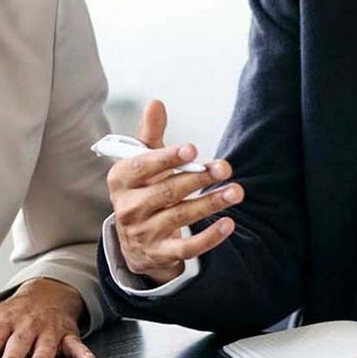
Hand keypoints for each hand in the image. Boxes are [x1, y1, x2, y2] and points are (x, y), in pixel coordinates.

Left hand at [0, 277, 93, 357]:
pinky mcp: (66, 335)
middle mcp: (25, 325)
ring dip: (43, 353)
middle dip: (14, 353)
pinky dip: (81, 351)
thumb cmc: (13, 315)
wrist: (46, 294)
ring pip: (46, 342)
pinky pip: (75, 343)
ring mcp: (47, 329)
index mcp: (3, 322)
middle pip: (19, 340)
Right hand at [106, 100, 242, 284]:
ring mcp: (143, 233)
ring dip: (210, 203)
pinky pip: (187, 247)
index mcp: (120, 179)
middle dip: (197, 178)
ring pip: (180, 216)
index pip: (142, 166)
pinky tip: (228, 223)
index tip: (192, 149)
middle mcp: (128, 208)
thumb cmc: (143, 191)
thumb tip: (156, 103)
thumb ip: (150, 134)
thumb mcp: (143, 163)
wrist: (135, 242)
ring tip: (235, 191)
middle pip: (165, 191)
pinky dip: (208, 237)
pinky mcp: (160, 254)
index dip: (167, 158)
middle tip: (224, 168)